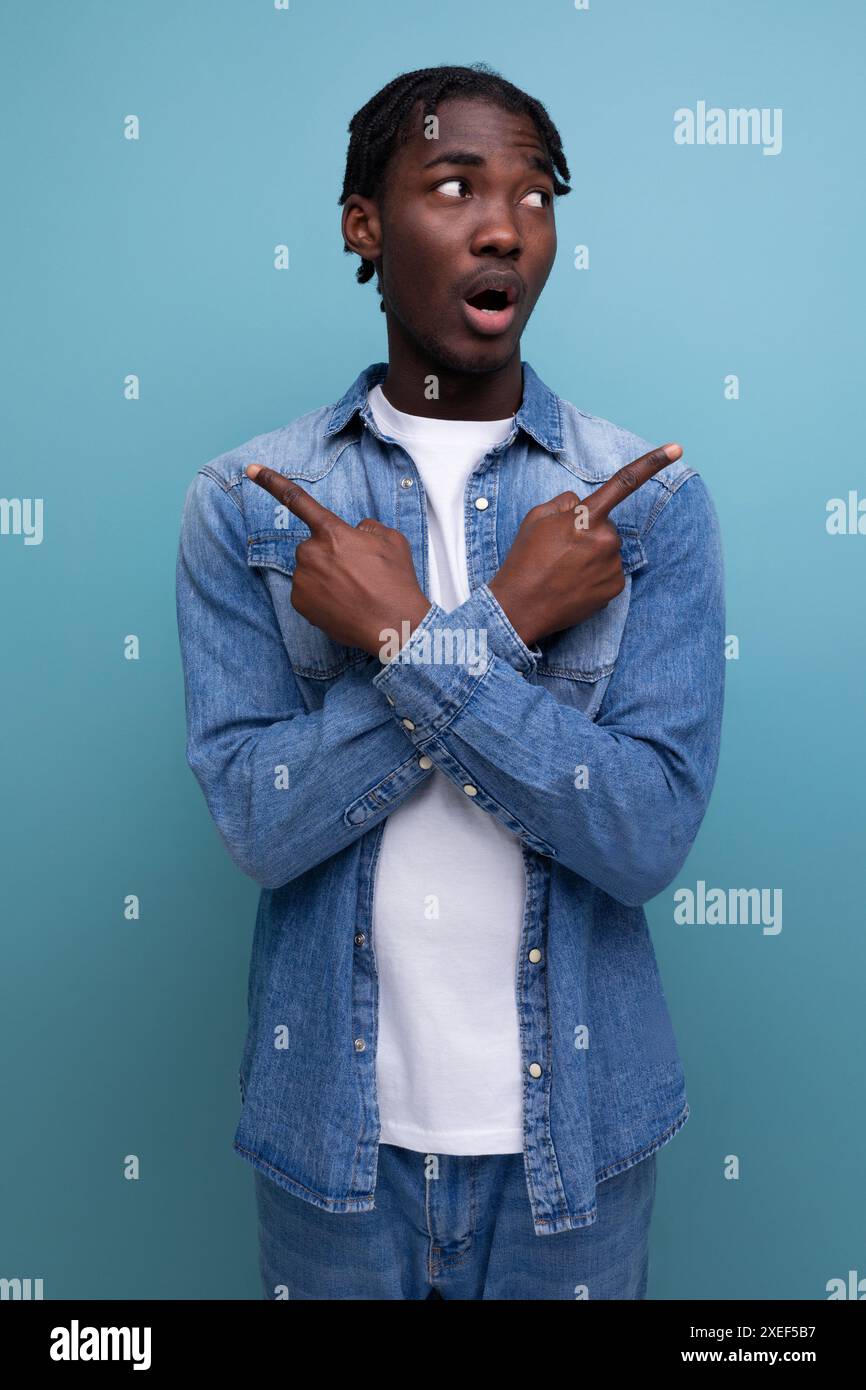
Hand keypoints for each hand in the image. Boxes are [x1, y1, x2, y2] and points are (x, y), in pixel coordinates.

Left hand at [244, 465, 431, 657]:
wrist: (393, 624)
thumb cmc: (395, 581)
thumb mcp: (391, 540)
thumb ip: (367, 528)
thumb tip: (355, 532)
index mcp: (331, 532)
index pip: (296, 500)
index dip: (271, 482)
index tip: (251, 469)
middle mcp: (310, 552)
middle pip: (312, 546)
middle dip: (329, 555)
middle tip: (356, 573)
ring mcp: (302, 579)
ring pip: (310, 570)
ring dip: (326, 577)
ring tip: (353, 591)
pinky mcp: (299, 603)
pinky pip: (307, 593)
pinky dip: (321, 597)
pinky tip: (343, 604)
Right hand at [488, 443, 682, 646]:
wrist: (520, 609)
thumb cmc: (524, 561)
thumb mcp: (536, 519)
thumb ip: (565, 503)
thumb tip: (581, 504)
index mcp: (586, 517)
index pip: (624, 482)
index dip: (652, 463)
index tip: (677, 449)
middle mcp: (606, 539)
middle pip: (606, 526)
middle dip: (588, 534)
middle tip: (560, 552)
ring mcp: (613, 565)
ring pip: (608, 551)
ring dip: (591, 556)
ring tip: (563, 571)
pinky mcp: (616, 588)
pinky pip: (610, 572)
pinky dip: (596, 576)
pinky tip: (574, 584)